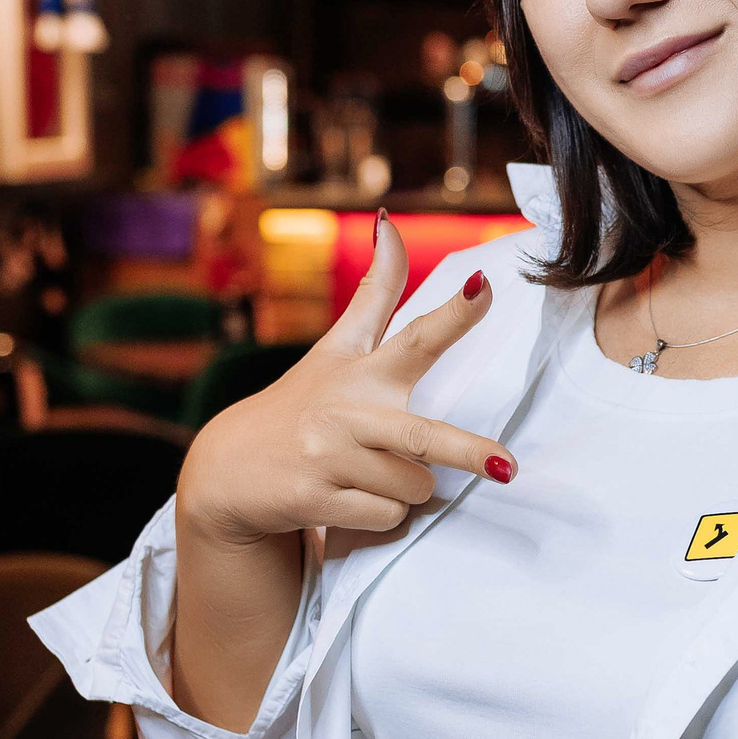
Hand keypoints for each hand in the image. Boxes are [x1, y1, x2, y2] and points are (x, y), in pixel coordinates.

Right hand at [177, 220, 516, 546]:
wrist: (230, 470)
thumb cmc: (304, 403)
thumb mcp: (337, 347)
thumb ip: (375, 292)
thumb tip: (389, 222)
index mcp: (360, 369)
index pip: (414, 336)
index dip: (452, 313)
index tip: (483, 286)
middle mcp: (345, 409)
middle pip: (422, 436)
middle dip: (468, 452)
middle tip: (506, 466)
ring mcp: (328, 456)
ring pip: (413, 487)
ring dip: (409, 488)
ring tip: (373, 472)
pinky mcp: (315, 499)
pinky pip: (387, 516)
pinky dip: (384, 513)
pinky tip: (353, 497)